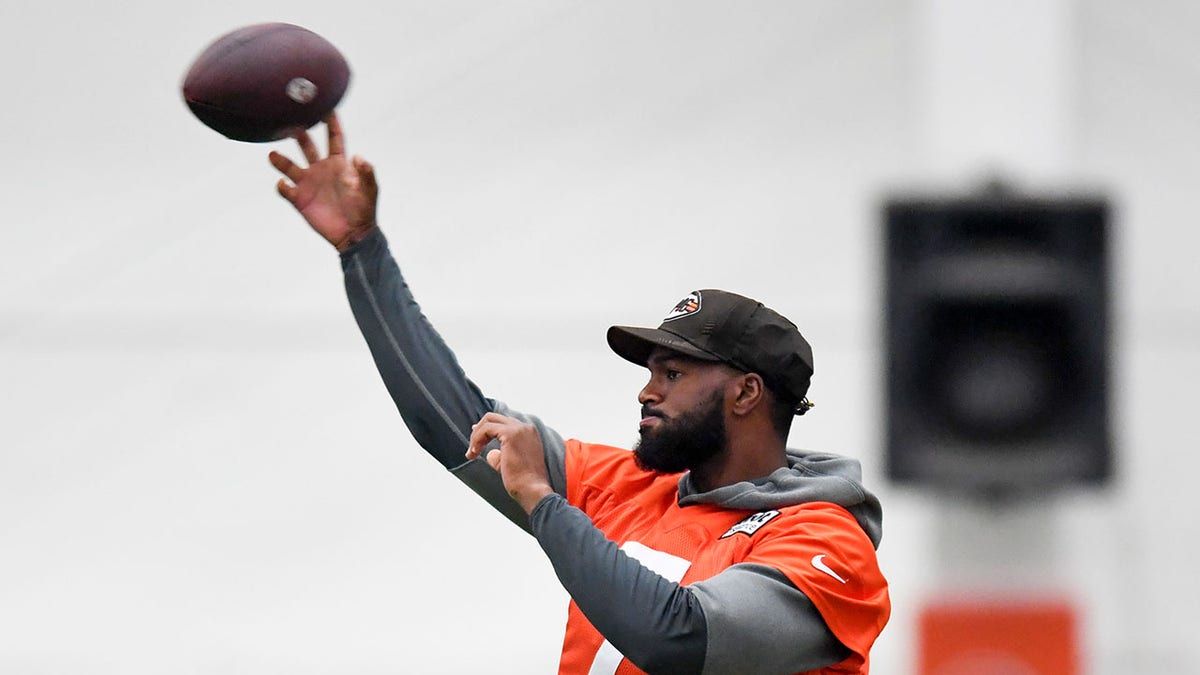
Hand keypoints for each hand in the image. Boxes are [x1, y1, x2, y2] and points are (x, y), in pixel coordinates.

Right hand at [269, 112, 378, 251]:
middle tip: (291, 123)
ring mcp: (309, 184)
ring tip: (272, 154)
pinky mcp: (300, 200)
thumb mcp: (369, 190)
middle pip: (307, 146)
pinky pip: (285, 190)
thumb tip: (358, 157)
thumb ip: (366, 173)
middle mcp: (321, 170)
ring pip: (289, 166)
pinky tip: (283, 184)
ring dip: (280, 160)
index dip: (330, 123)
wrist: (353, 234)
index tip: (325, 106)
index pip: (334, 138)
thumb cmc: (364, 210)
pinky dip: (281, 186)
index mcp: (339, 164)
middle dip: (299, 134)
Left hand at [466, 412, 554, 513]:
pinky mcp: (510, 434)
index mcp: (528, 433)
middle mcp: (525, 427)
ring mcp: (519, 429)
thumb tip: (490, 453)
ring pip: (489, 420)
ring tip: (471, 453)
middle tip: (471, 447)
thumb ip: (500, 456)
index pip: (503, 423)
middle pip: (494, 417)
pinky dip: (477, 439)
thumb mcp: (509, 465)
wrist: (532, 490)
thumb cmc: (524, 483)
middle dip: (479, 429)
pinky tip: (474, 452)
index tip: (475, 440)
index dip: (486, 429)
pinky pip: (486, 429)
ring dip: (476, 436)